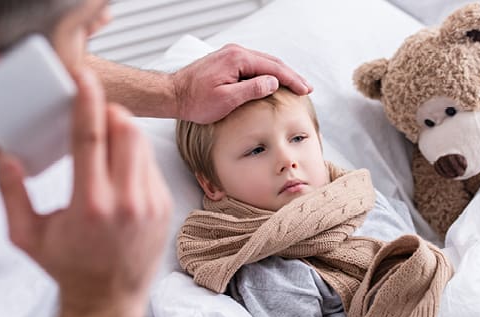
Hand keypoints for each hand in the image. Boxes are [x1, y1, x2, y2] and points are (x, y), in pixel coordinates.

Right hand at [0, 67, 171, 316]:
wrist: (109, 299)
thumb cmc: (68, 268)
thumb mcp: (27, 236)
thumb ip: (10, 193)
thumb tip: (2, 154)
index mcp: (90, 205)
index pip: (91, 137)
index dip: (87, 101)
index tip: (84, 78)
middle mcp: (126, 201)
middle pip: (125, 130)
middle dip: (108, 112)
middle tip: (92, 115)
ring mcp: (151, 203)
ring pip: (141, 143)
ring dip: (122, 131)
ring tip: (103, 141)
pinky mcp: (164, 205)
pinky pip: (150, 163)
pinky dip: (133, 156)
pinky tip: (118, 171)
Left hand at [171, 43, 312, 123]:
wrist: (173, 95)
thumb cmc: (196, 101)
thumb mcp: (226, 100)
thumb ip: (252, 89)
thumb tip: (274, 82)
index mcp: (238, 59)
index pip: (273, 68)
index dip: (292, 80)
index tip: (305, 90)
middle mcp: (236, 52)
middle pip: (271, 62)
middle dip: (291, 75)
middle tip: (306, 88)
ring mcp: (231, 55)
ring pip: (263, 63)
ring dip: (280, 74)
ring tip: (295, 85)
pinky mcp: (227, 61)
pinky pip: (253, 65)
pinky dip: (267, 73)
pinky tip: (273, 82)